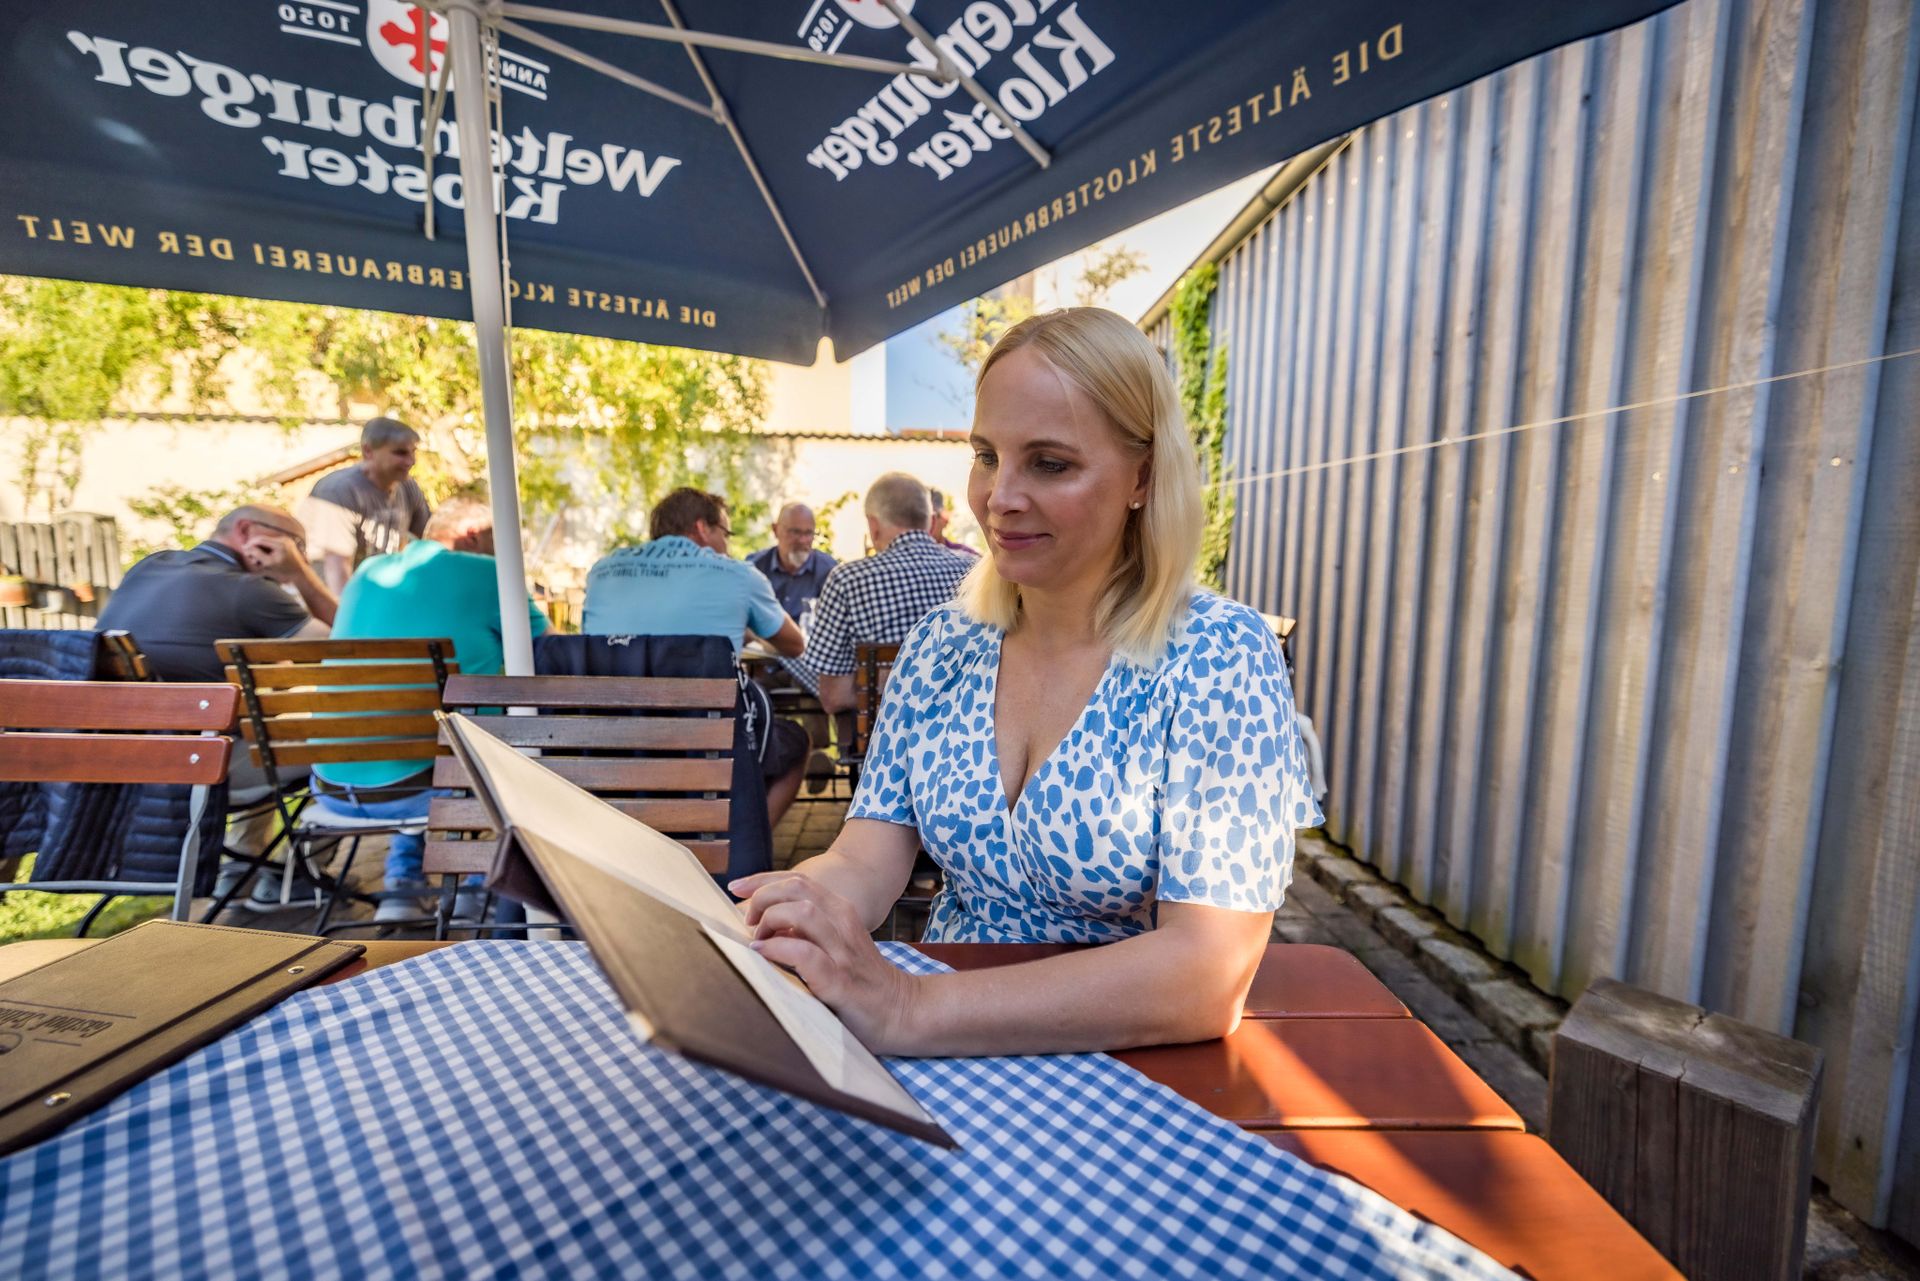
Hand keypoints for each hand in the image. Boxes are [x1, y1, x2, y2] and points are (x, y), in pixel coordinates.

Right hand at [242, 531, 309, 582]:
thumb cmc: (284, 570)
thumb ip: (256, 554)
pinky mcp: (287, 542)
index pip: (260, 539)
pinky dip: (267, 550)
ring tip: (258, 561)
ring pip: (267, 542)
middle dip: (255, 548)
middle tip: (251, 558)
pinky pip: (272, 543)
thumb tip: (245, 547)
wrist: (300, 572)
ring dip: (260, 550)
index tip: (243, 550)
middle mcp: (284, 539)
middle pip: (263, 539)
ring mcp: (286, 539)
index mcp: (280, 544)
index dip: (250, 543)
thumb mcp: (268, 564)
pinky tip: (265, 558)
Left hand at [730, 871, 920, 1053]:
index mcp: (840, 910)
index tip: (736, 887)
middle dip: (764, 896)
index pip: (798, 880)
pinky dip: (779, 949)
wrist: (900, 1010)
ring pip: (803, 912)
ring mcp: (842, 950)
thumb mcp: (835, 944)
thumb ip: (806, 931)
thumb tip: (762, 925)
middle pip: (798, 887)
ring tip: (757, 941)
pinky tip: (763, 955)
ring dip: (771, 920)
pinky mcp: (839, 980)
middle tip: (749, 922)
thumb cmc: (860, 979)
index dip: (763, 879)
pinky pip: (805, 953)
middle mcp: (843, 922)